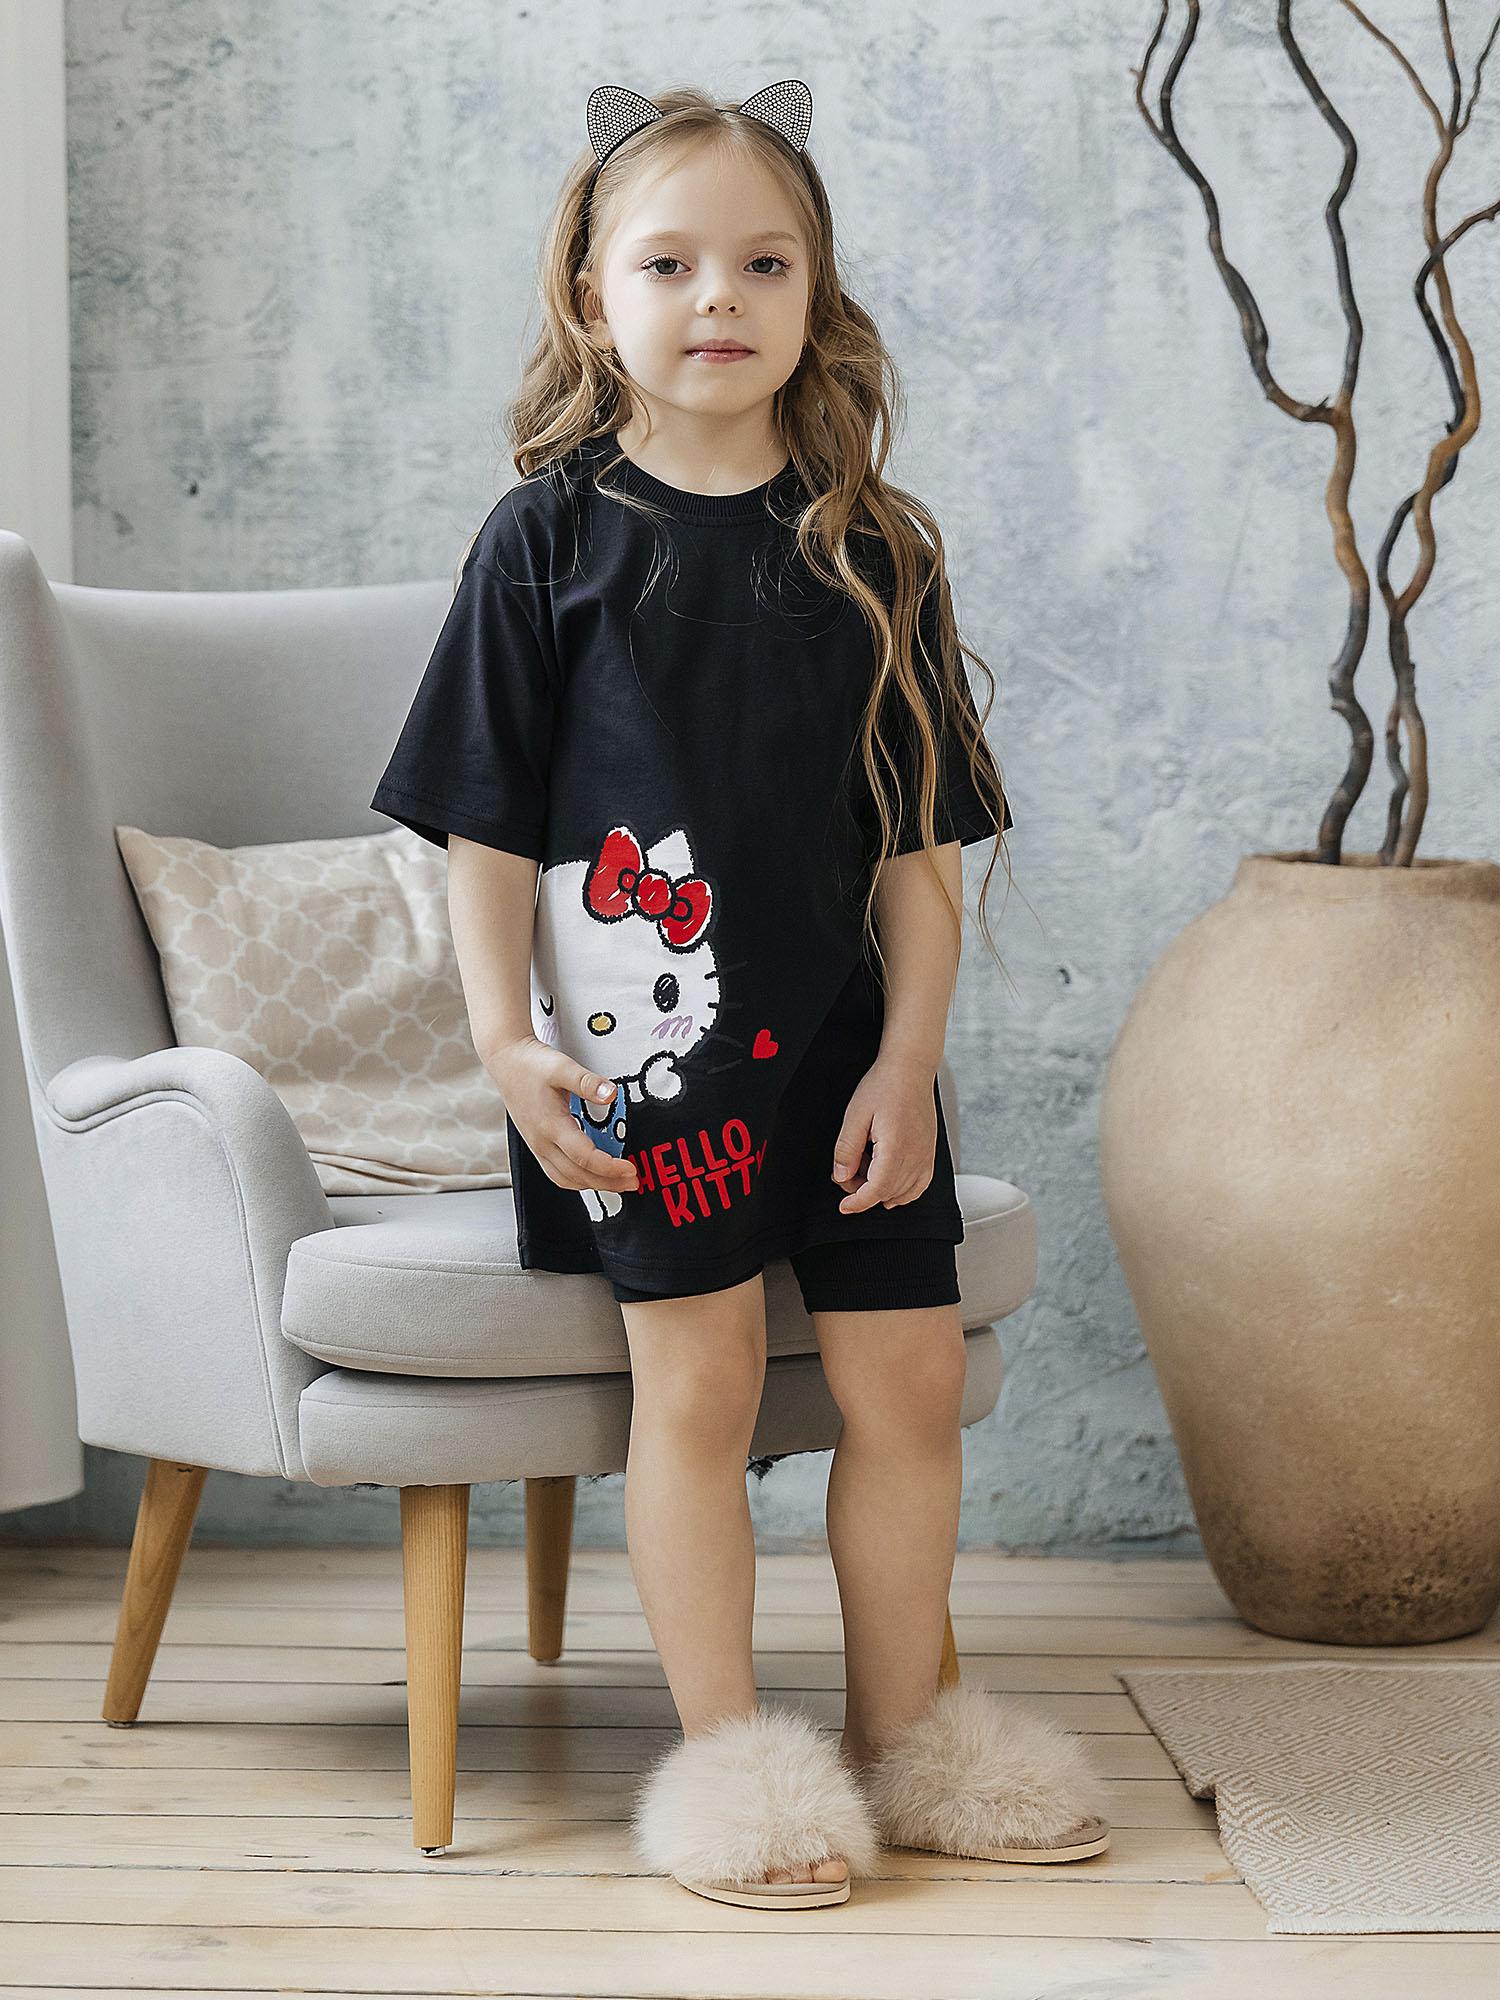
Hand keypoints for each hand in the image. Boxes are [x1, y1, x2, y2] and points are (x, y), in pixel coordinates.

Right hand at [484, 1035, 640, 1196]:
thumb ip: (588, 1082)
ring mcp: (537, 1146)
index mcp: (550, 1125)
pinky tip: (593, 1175)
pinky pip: (557, 1173)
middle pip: (577, 1175)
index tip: (630, 1168)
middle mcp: (541, 1141)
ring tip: (618, 1183)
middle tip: (633, 1181)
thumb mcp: (562, 1067)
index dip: (609, 1167)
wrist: (506, 1062)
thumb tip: (611, 1094)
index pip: (583, 1157)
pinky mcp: (536, 1145)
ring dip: (593, 1185)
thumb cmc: (531, 1064)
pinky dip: (578, 1180)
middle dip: (608, 1182)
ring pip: (565, 1179)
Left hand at [830, 1052, 938, 1212]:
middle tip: (847, 1170)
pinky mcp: (930, 1153)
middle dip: (863, 1191)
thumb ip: (847, 1149)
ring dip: (880, 1189)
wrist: (910, 1069)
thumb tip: (842, 1176)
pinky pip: (920, 1185)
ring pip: (903, 1192)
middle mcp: (916, 1155)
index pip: (876, 1189)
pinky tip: (889, 1184)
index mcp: (896, 1147)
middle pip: (888, 1193)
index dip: (858, 1202)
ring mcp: (926, 1156)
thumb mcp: (855, 1115)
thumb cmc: (885, 1086)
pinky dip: (903, 1192)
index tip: (845, 1206)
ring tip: (866, 1164)